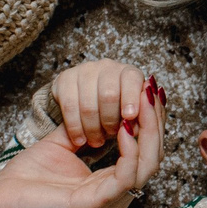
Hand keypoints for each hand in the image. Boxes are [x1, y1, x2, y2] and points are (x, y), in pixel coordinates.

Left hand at [0, 70, 166, 207]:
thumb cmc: (25, 179)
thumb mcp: (61, 145)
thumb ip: (85, 128)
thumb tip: (102, 103)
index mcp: (110, 187)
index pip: (145, 153)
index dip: (150, 121)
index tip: (149, 91)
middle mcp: (116, 198)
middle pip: (153, 158)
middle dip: (155, 121)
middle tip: (151, 91)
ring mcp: (109, 204)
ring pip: (147, 167)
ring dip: (148, 131)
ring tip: (142, 102)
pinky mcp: (96, 206)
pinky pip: (126, 177)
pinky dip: (130, 150)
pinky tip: (123, 127)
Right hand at [44, 59, 159, 151]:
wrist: (86, 105)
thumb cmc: (116, 111)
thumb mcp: (133, 114)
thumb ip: (141, 118)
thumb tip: (140, 127)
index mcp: (129, 73)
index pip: (132, 79)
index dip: (131, 98)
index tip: (130, 116)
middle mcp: (107, 67)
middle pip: (109, 94)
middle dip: (110, 121)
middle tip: (111, 135)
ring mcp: (85, 70)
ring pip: (88, 104)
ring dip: (93, 128)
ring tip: (96, 141)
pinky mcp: (65, 78)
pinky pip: (68, 106)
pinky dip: (75, 127)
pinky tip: (80, 139)